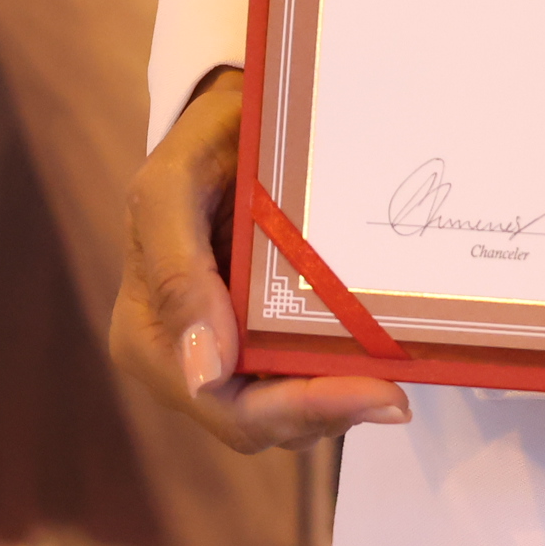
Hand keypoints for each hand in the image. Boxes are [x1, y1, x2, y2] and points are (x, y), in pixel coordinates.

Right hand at [112, 70, 415, 454]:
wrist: (232, 121)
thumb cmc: (197, 149)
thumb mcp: (170, 189)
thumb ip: (177, 273)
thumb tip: (203, 375)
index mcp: (147, 337)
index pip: (223, 406)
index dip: (295, 410)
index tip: (368, 390)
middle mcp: (184, 362)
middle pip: (261, 424)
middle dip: (329, 411)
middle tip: (398, 397)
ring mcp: (226, 356)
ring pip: (288, 415)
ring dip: (341, 401)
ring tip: (395, 375)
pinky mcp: (262, 342)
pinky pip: (302, 380)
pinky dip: (341, 376)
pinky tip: (380, 356)